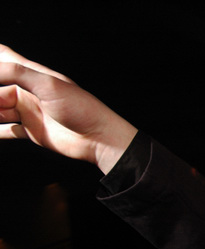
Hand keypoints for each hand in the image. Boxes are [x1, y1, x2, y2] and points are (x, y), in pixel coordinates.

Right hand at [0, 44, 137, 172]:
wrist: (98, 138)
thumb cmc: (81, 109)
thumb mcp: (48, 84)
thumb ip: (17, 72)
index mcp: (33, 75)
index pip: (5, 58)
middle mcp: (29, 93)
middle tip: (0, 103)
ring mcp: (30, 112)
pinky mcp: (32, 132)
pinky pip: (8, 130)